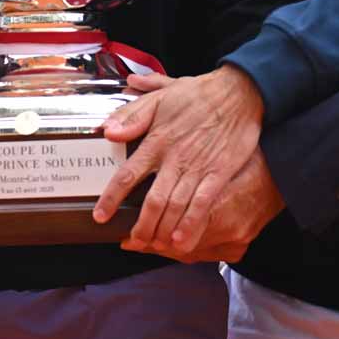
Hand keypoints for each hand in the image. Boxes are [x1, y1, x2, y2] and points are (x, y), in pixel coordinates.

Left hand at [92, 65, 264, 252]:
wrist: (238, 94)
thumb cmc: (197, 95)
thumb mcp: (159, 97)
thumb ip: (131, 115)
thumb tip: (107, 131)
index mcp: (156, 141)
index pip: (127, 174)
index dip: (111, 197)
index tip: (100, 216)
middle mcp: (174, 159)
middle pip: (153, 200)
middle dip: (141, 225)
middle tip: (133, 241)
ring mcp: (198, 168)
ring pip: (176, 207)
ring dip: (163, 230)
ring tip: (154, 245)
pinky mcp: (219, 174)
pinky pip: (203, 204)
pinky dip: (191, 224)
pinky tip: (182, 240)